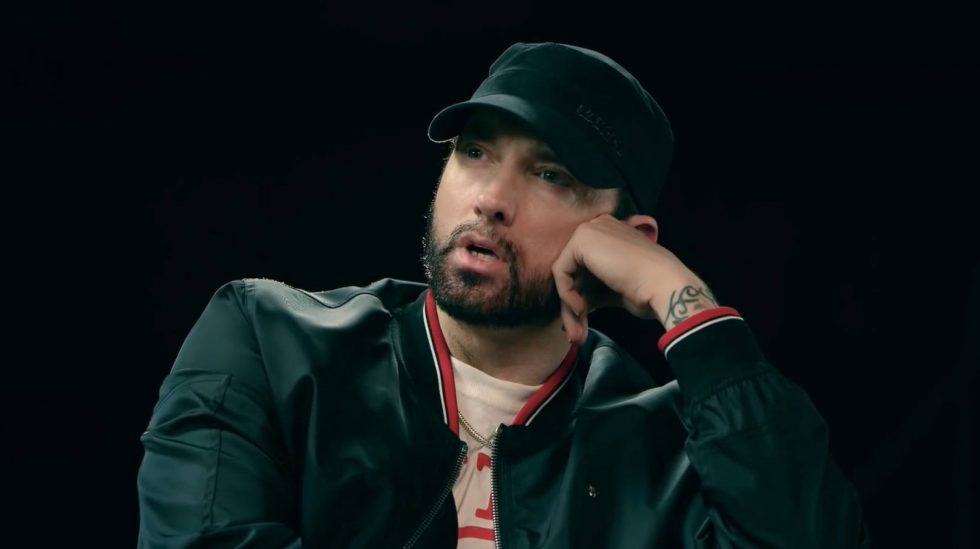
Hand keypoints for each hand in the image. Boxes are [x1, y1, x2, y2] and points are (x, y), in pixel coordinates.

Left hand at [551, 214, 718, 343]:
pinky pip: (561, 272)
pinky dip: (567, 295)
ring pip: (565, 275)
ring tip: (577, 333)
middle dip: (572, 307)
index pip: (582, 269)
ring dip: (569, 309)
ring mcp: (590, 231)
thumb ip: (593, 291)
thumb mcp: (613, 289)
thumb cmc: (647, 289)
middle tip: (576, 334)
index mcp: (608, 235)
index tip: (583, 320)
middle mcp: (598, 228)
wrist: (663, 284)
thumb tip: (575, 308)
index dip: (580, 296)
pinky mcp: (582, 240)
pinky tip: (582, 309)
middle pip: (572, 273)